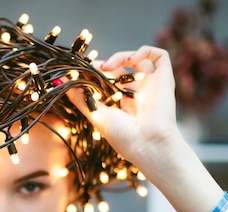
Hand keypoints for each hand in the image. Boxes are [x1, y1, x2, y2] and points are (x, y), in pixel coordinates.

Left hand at [69, 45, 180, 170]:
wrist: (148, 144)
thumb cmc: (123, 137)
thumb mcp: (96, 115)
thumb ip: (80, 98)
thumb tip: (62, 82)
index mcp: (122, 102)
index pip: (109, 79)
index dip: (97, 71)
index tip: (84, 70)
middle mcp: (137, 92)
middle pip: (121, 68)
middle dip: (107, 64)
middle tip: (95, 68)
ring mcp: (151, 85)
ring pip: (138, 59)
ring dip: (122, 56)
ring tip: (109, 66)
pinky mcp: (165, 79)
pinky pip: (160, 56)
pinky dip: (145, 51)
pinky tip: (132, 59)